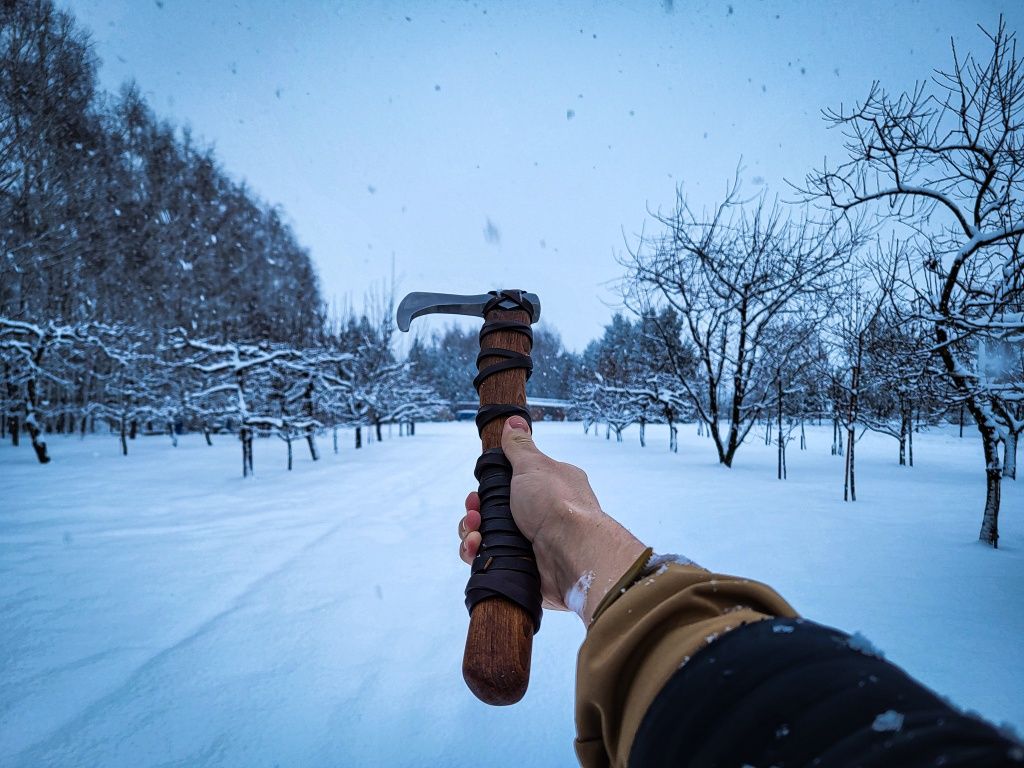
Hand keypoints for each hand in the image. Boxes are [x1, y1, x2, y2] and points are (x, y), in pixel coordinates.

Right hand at [458, 416, 646, 623]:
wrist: (571, 553)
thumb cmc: (557, 505)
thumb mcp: (534, 466)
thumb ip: (520, 446)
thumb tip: (514, 421)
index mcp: (549, 489)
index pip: (510, 486)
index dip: (488, 489)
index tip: (477, 492)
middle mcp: (542, 516)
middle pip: (495, 513)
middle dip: (477, 513)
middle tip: (474, 514)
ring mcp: (532, 544)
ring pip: (489, 538)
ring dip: (473, 534)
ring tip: (476, 534)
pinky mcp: (523, 568)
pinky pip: (492, 560)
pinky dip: (478, 555)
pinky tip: (476, 550)